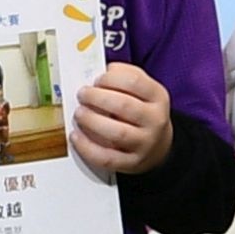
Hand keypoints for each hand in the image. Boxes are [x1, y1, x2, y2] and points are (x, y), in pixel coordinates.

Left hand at [67, 61, 175, 179]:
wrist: (158, 145)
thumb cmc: (142, 111)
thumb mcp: (142, 90)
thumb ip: (123, 76)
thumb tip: (98, 71)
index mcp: (158, 97)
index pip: (134, 82)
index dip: (110, 78)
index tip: (96, 80)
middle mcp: (155, 120)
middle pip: (124, 106)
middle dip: (96, 98)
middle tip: (82, 95)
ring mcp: (145, 143)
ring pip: (117, 133)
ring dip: (92, 121)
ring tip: (79, 114)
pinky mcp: (132, 162)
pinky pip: (107, 157)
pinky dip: (88, 147)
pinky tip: (76, 137)